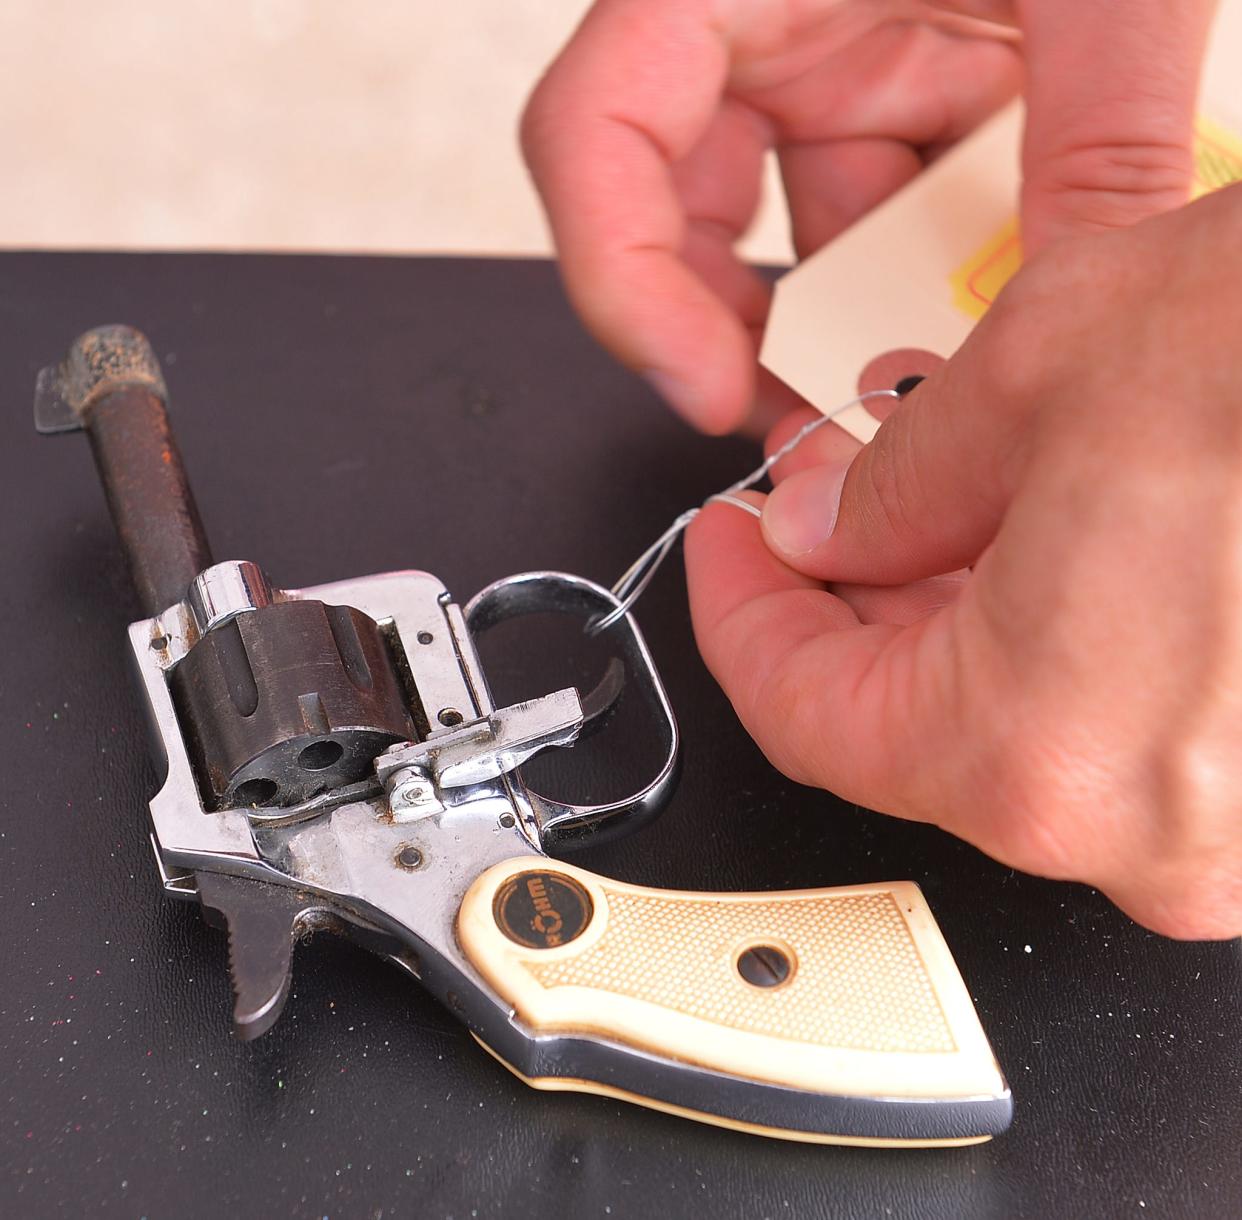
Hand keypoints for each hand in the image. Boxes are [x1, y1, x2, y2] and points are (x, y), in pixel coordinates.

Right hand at [522, 0, 1214, 432]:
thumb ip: (1104, 115)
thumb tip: (1095, 281)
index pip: (596, 132)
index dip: (621, 281)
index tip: (698, 382)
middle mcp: (754, 23)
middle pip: (671, 218)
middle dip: (734, 337)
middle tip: (815, 420)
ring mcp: (817, 63)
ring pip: (778, 240)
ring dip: (840, 322)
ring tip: (920, 375)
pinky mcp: (880, 92)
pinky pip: (863, 218)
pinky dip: (906, 279)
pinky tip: (968, 305)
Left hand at [686, 186, 1241, 938]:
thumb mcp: (1042, 373)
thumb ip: (892, 484)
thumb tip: (822, 530)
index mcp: (1035, 750)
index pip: (802, 713)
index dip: (741, 616)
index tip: (730, 553)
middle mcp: (1142, 829)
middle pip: (908, 723)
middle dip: (849, 600)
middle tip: (829, 501)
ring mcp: (1232, 824)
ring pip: (1021, 722)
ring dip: (956, 611)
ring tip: (945, 496)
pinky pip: (1124, 721)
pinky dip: (1061, 636)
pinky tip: (1053, 542)